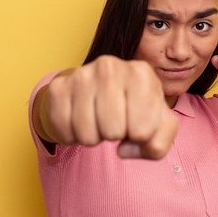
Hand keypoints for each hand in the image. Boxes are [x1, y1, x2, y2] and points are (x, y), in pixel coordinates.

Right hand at [36, 55, 176, 158]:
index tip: (137, 122)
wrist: (97, 91)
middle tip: (115, 122)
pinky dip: (72, 135)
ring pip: (87, 134)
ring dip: (94, 137)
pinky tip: (80, 120)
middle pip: (113, 131)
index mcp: (141, 73)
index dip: (140, 136)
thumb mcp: (159, 125)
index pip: (143, 131)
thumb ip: (157, 144)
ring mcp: (82, 74)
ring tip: (98, 121)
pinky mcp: (58, 87)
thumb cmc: (135, 109)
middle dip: (115, 136)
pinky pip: (64, 130)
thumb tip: (124, 150)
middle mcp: (110, 67)